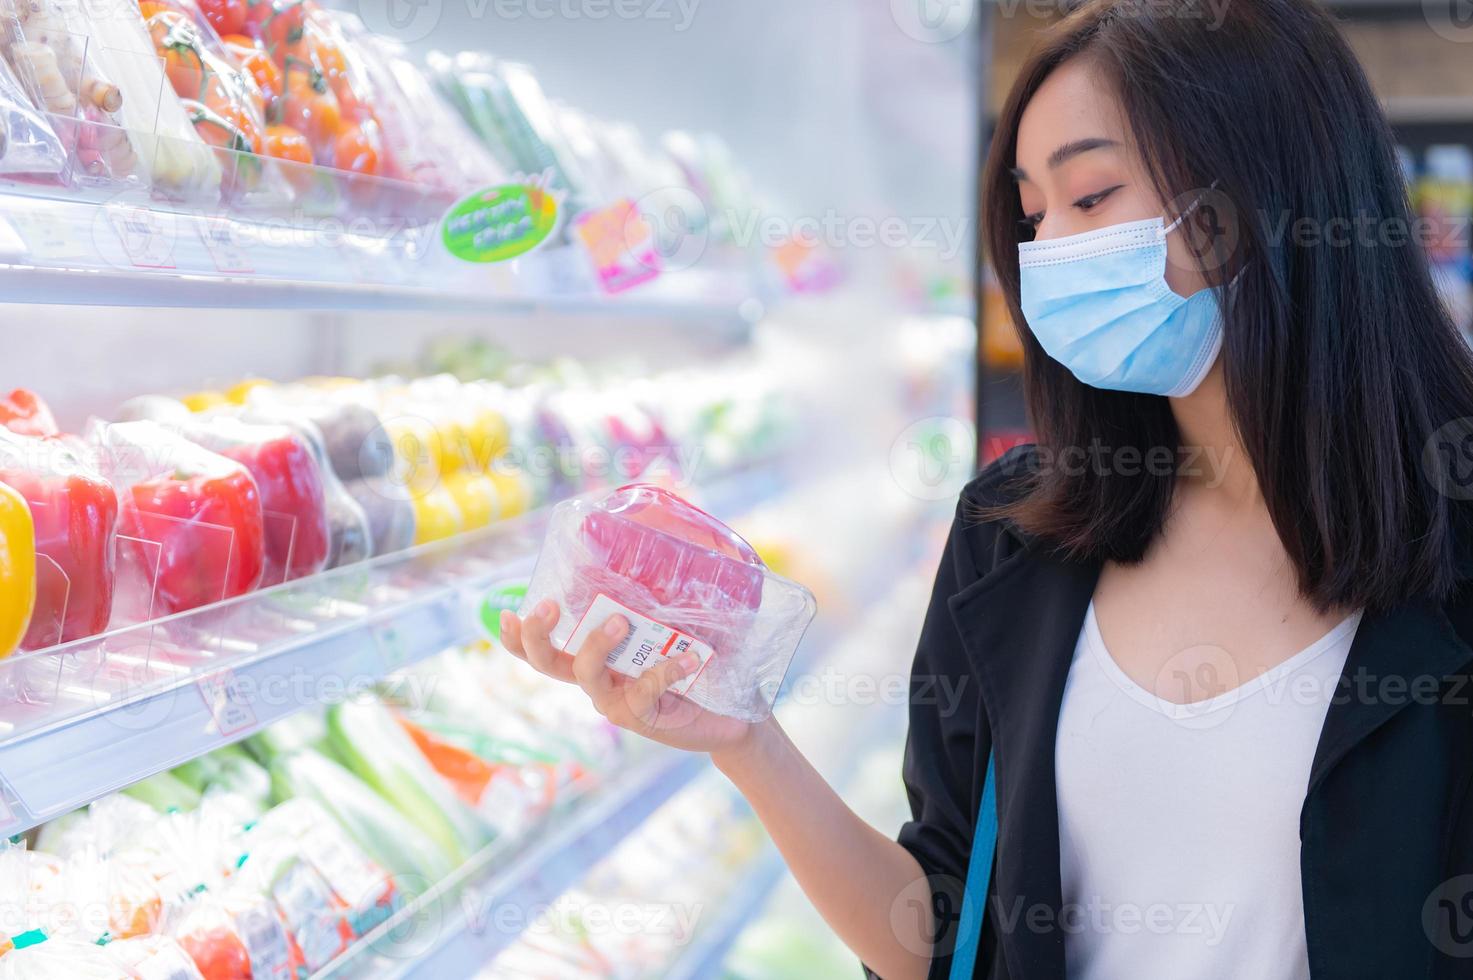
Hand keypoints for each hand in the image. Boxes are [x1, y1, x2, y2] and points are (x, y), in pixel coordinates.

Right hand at [500, 599, 755, 753]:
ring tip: (621, 620)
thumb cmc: (696, 661)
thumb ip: (656, 600)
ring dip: (596, 644)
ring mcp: (616, 702)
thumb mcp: (672, 626)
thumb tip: (653, 548)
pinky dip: (664, 670)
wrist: (732, 716)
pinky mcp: (642, 718)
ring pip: (586, 675)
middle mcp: (597, 681)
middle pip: (548, 663)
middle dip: (539, 634)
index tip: (509, 612)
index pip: (543, 651)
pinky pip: (642, 692)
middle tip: (549, 607)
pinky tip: (689, 658)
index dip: (518, 637)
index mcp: (594, 658)